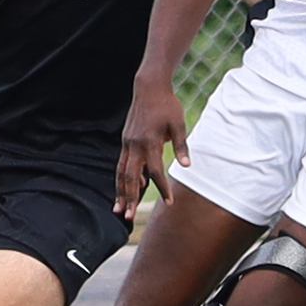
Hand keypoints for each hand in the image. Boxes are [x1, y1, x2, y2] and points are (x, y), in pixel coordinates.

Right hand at [115, 78, 189, 220]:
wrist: (149, 88)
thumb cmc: (167, 106)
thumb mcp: (179, 124)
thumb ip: (182, 146)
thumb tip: (186, 166)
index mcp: (150, 141)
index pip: (155, 171)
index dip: (162, 188)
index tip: (169, 202)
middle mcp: (135, 145)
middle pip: (130, 177)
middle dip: (129, 198)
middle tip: (128, 217)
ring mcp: (128, 143)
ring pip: (121, 173)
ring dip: (120, 192)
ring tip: (119, 210)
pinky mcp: (126, 141)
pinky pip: (122, 164)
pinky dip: (123, 179)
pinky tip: (126, 190)